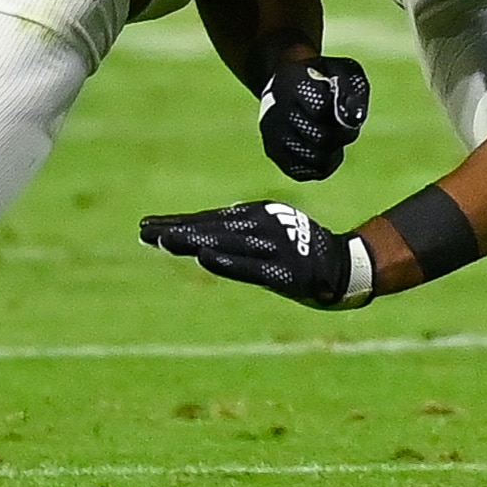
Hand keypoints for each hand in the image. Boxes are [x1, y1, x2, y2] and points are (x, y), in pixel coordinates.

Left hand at [140, 201, 372, 308]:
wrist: (341, 267)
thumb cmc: (297, 250)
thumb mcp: (264, 236)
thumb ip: (234, 236)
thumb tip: (197, 236)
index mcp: (254, 217)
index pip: (207, 220)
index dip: (177, 224)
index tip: (146, 227)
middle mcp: (260, 226)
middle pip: (210, 229)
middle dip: (176, 231)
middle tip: (144, 231)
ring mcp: (272, 246)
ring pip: (225, 243)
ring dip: (193, 241)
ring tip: (164, 241)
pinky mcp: (283, 270)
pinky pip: (250, 266)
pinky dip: (228, 261)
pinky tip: (206, 258)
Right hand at [260, 53, 367, 181]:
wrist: (291, 82)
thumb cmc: (325, 77)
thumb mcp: (345, 73)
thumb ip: (354, 93)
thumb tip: (353, 120)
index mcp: (292, 82)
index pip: (321, 108)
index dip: (341, 113)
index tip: (341, 105)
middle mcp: (276, 108)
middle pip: (321, 138)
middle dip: (340, 135)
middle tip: (340, 124)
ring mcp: (271, 132)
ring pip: (315, 159)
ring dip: (332, 151)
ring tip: (330, 134)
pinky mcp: (273, 150)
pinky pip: (304, 171)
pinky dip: (320, 163)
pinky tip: (321, 147)